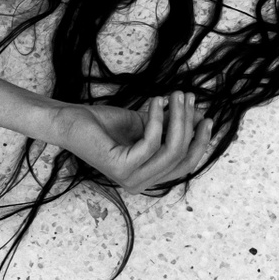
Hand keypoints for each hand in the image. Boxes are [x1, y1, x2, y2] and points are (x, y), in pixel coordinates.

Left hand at [50, 90, 218, 195]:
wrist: (71, 122)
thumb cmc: (104, 124)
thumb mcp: (144, 125)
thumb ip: (170, 126)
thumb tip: (199, 117)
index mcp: (148, 177)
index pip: (185, 165)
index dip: (200, 142)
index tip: (207, 118)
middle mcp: (141, 184)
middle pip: (181, 158)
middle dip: (191, 126)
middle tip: (190, 98)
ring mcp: (130, 179)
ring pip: (170, 151)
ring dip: (177, 119)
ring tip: (176, 95)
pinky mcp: (120, 168)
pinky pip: (151, 143)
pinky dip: (158, 119)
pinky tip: (156, 101)